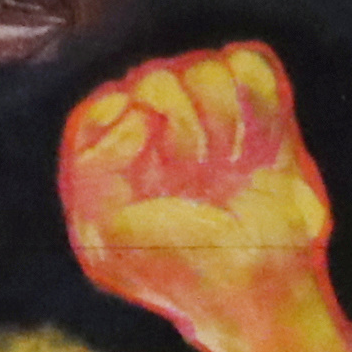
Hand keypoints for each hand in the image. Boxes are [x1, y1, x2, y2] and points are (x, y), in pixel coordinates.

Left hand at [63, 43, 333, 328]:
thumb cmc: (178, 271)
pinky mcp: (260, 111)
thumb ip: (91, 167)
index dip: (135, 133)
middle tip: (201, 182)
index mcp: (111, 149)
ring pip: (207, 67)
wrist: (257, 291)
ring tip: (231, 168)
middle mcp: (157, 123)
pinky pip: (250, 61)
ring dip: (226, 124)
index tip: (156, 178)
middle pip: (159, 78)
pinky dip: (260, 100)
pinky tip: (260, 146)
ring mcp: (209, 113)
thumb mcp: (104, 235)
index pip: (110, 102)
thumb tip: (146, 115)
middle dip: (186, 134)